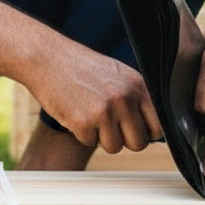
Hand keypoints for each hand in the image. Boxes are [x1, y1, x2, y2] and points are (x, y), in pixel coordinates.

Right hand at [26, 51, 160, 155]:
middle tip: (107, 124)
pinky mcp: (83, 122)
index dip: (144, 132)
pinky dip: (81, 133)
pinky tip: (75, 112)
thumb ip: (135, 98)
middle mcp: (124, 98)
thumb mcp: (116, 75)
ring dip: (101, 137)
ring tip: (89, 114)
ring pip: (114, 147)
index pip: (157, 126)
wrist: (46, 57)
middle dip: (123, 139)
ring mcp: (104, 111)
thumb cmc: (80, 67)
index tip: (132, 129)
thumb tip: (153, 130)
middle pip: (138, 143)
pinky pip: (90, 143)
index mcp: (137, 85)